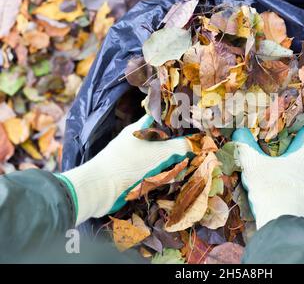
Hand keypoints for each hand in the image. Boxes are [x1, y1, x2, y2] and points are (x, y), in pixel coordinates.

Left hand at [56, 115, 191, 225]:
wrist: (99, 188)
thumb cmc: (129, 163)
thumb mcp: (160, 153)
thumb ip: (181, 147)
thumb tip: (198, 143)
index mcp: (141, 128)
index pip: (163, 120)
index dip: (179, 123)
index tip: (195, 130)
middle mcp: (137, 141)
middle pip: (163, 140)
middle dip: (179, 147)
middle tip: (193, 152)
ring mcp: (133, 158)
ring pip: (158, 157)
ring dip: (171, 163)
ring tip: (184, 167)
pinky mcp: (130, 174)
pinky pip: (151, 171)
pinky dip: (161, 175)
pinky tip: (168, 180)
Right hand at [232, 124, 303, 228]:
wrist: (285, 228)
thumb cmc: (273, 190)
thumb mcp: (254, 165)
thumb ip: (246, 146)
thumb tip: (239, 131)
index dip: (294, 124)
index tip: (281, 121)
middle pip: (302, 151)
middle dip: (286, 146)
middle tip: (269, 142)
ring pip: (300, 170)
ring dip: (287, 166)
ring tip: (269, 164)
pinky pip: (298, 186)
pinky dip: (288, 181)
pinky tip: (274, 186)